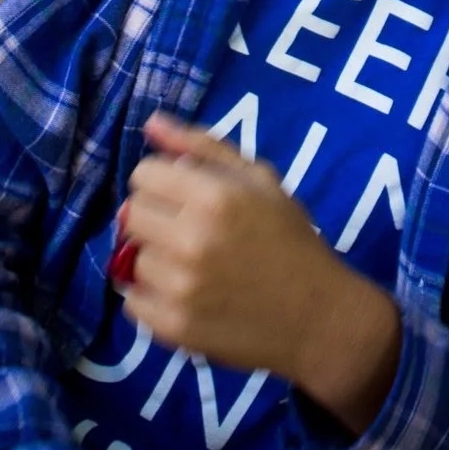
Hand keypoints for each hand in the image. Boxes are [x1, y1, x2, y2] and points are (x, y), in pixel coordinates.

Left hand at [120, 114, 401, 430]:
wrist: (318, 316)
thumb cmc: (290, 238)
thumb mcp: (259, 179)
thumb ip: (201, 146)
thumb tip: (151, 122)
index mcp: (214, 197)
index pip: (143, 174)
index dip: (163, 181)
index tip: (184, 196)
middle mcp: (190, 240)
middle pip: (130, 214)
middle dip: (156, 217)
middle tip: (188, 230)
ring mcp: (179, 288)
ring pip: (132, 258)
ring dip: (157, 259)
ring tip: (193, 266)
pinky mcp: (172, 327)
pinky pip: (132, 302)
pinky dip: (153, 297)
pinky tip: (186, 294)